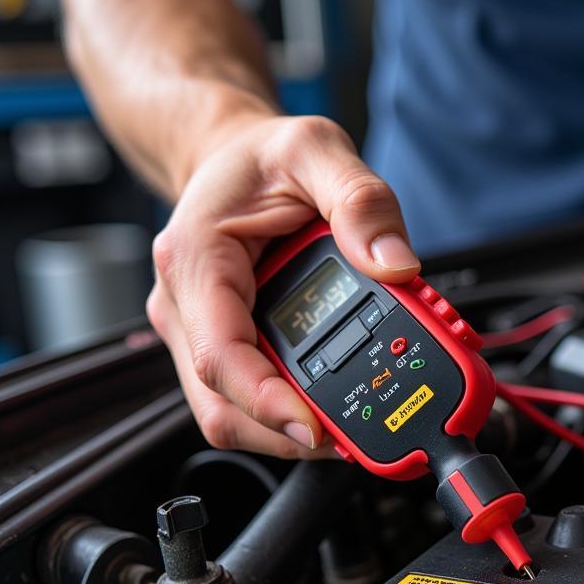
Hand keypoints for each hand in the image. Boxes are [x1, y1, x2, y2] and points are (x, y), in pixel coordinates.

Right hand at [147, 113, 420, 457]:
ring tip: (357, 422)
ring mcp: (200, 334)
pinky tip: (337, 401)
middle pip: (225, 405)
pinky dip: (294, 410)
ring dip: (294, 428)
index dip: (266, 404)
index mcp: (196, 261)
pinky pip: (251, 398)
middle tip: (357, 434)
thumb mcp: (316, 150)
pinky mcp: (224, 347)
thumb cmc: (260, 158)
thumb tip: (397, 265)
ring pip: (236, 414)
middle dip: (290, 430)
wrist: (231, 158)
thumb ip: (361, 201)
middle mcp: (187, 308)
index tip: (316, 429)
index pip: (219, 356)